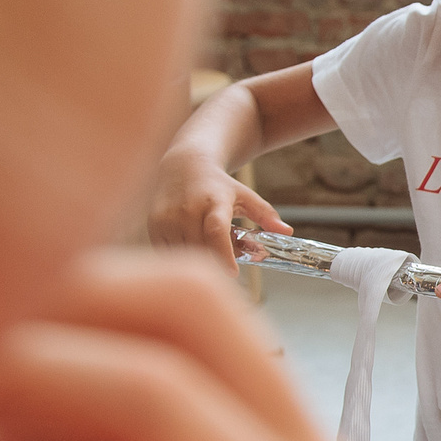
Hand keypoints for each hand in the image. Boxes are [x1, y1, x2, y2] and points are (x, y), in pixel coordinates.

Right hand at [149, 152, 290, 266]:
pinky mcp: (153, 227)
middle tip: (230, 266)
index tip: (232, 273)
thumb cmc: (219, 186)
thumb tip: (287, 231)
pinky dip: (184, 259)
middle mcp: (186, 210)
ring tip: (213, 252)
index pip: (216, 231)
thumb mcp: (245, 195)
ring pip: (185, 255)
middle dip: (217, 263)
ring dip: (200, 262)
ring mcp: (166, 219)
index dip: (224, 253)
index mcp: (212, 202)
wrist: (182, 167)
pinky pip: (170, 254)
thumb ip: (265, 213)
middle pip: (201, 248)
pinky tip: (194, 249)